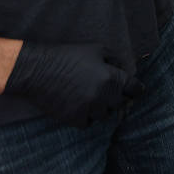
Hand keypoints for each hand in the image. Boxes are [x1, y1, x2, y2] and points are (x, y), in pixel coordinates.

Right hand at [4, 41, 141, 126]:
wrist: (37, 70)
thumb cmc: (68, 56)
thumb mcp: (97, 50)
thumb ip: (115, 60)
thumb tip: (124, 70)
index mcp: (112, 78)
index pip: (135, 89)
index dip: (136, 89)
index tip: (135, 90)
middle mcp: (103, 96)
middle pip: (120, 103)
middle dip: (116, 97)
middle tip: (106, 92)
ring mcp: (89, 109)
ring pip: (104, 115)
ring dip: (100, 108)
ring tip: (90, 97)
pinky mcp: (74, 119)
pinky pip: (88, 123)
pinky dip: (86, 117)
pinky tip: (79, 106)